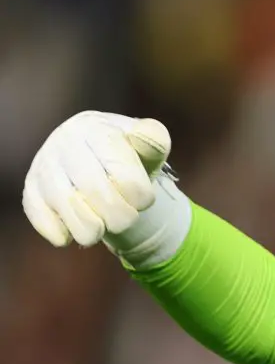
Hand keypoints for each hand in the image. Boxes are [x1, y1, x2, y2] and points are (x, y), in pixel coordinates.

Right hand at [23, 111, 188, 266]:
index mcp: (96, 128)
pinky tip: (73, 235)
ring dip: (91, 229)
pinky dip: (60, 233)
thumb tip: (143, 137)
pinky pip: (41, 217)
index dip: (139, 195)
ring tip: (105, 229)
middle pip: (93, 189)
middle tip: (127, 221)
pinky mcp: (30, 190)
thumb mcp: (147, 148)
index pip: (121, 170)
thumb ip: (154, 141)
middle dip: (119, 215)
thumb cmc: (128, 157)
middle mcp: (64, 141)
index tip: (145, 201)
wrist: (95, 160)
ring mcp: (43, 166)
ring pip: (66, 205)